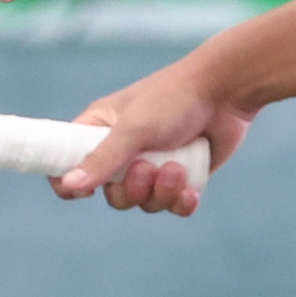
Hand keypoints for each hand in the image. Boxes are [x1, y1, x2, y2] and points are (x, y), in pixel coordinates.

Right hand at [56, 55, 254, 216]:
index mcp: (100, 129)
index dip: (70, 183)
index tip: (85, 192)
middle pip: (112, 195)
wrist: (228, 91)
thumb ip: (103, 158)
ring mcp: (155, 164)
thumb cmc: (175, 98)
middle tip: (148, 168)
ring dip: (161, 192)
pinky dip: (181, 202)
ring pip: (145, 203)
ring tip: (177, 169)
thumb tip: (68, 186)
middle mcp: (124, 149)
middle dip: (132, 190)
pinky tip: (190, 191)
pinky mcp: (183, 175)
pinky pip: (173, 205)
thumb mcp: (135, 127)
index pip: (67, 163)